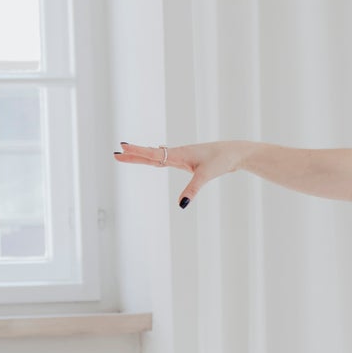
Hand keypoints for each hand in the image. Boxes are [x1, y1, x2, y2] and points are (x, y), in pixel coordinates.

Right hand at [114, 139, 241, 205]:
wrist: (235, 152)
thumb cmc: (221, 160)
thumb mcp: (205, 176)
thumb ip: (192, 190)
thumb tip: (181, 205)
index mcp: (179, 154)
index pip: (153, 154)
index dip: (137, 152)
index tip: (121, 147)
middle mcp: (178, 153)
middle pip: (151, 154)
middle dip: (134, 155)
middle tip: (116, 153)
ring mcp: (183, 155)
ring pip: (158, 155)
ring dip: (142, 155)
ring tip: (127, 154)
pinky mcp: (188, 159)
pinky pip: (167, 158)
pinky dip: (156, 157)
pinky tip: (156, 156)